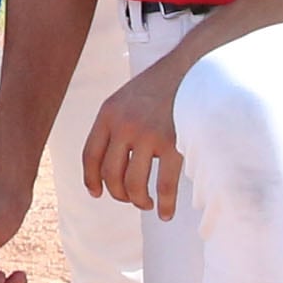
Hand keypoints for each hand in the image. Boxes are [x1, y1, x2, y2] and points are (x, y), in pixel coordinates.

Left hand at [84, 53, 190, 218]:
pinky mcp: (174, 145)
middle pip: (110, 174)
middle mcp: (124, 126)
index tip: (96, 193)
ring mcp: (149, 136)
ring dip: (138, 200)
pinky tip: (165, 212)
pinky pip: (164, 186)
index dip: (91, 179)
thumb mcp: (126, 98)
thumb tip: (108, 161)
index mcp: (108, 114)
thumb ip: (115, 124)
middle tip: (128, 198)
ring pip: (134, 184)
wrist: (192, 69)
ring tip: (145, 203)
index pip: (90, 155)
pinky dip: (164, 204)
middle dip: (118, 193)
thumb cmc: (160, 86)